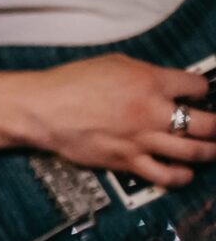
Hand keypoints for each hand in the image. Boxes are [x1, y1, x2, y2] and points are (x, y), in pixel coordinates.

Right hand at [0, 55, 215, 189]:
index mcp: (150, 82)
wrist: (41, 109)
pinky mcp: (128, 162)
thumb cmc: (70, 83)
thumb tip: (167, 85)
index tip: (200, 94)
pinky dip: (182, 176)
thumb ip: (145, 74)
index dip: (203, 90)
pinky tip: (184, 171)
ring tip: (212, 150)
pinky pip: (166, 176)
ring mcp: (143, 140)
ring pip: (195, 153)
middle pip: (208, 125)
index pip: (198, 87)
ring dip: (210, 152)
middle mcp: (153, 112)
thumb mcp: (113, 64)